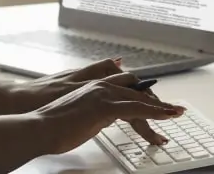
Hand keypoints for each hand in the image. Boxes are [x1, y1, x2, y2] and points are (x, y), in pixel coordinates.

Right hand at [31, 74, 184, 154]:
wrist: (37, 127)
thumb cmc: (51, 124)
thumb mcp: (77, 113)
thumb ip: (92, 109)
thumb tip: (104, 114)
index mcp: (93, 86)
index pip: (124, 87)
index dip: (141, 96)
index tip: (154, 105)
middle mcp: (99, 86)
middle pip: (135, 91)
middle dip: (155, 102)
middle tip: (170, 111)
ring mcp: (102, 94)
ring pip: (139, 98)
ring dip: (160, 107)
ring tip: (176, 113)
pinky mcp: (104, 106)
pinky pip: (137, 109)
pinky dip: (155, 112)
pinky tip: (166, 117)